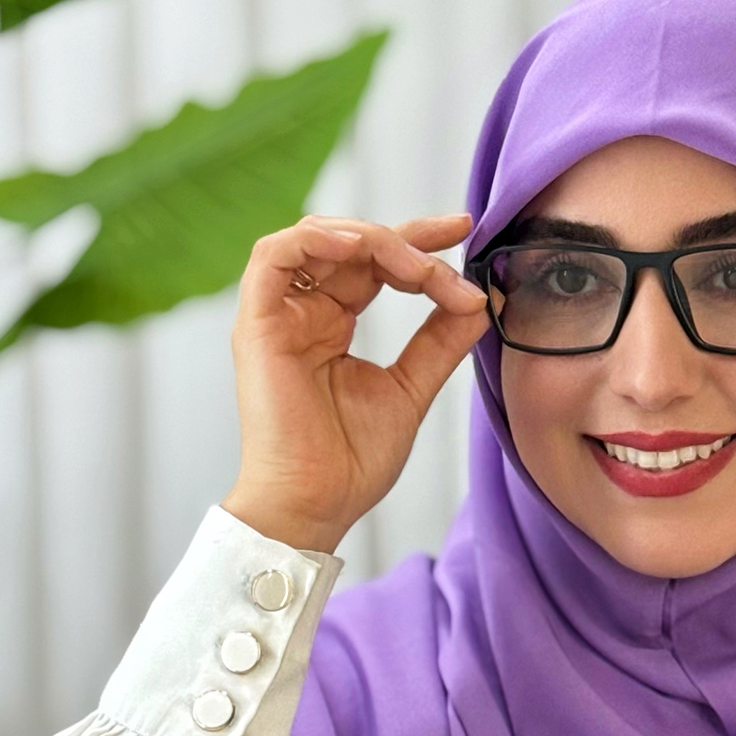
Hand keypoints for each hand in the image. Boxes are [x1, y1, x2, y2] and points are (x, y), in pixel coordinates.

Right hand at [223, 213, 488, 551]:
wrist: (317, 504)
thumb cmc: (352, 462)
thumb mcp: (411, 389)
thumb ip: (439, 342)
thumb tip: (478, 300)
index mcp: (334, 323)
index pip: (375, 263)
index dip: (418, 240)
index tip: (463, 230)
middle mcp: (304, 312)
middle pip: (352, 245)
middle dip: (407, 241)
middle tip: (450, 258)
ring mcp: (279, 316)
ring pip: (317, 240)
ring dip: (372, 240)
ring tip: (415, 266)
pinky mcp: (257, 324)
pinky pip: (273, 257)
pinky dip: (315, 240)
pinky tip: (359, 247)